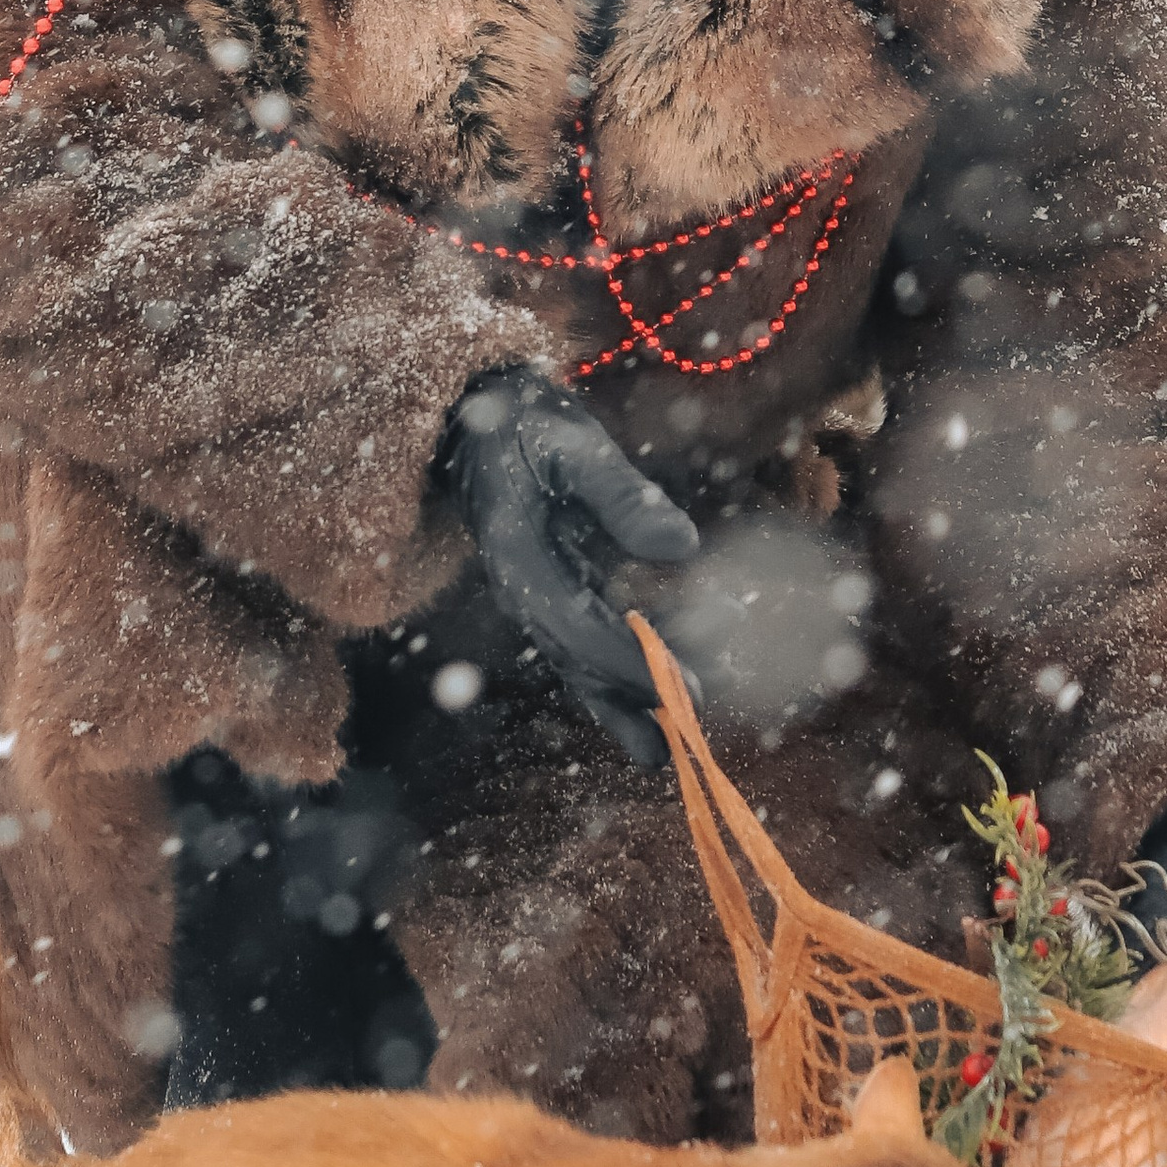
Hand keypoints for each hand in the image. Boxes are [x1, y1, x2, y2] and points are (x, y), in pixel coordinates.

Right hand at [445, 371, 700, 766]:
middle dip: (638, 696)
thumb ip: (624, 497)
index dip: (631, 664)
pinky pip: (585, 648)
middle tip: (694, 730)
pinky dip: (621, 676)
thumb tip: (682, 547)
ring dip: (629, 701)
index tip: (683, 690)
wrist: (472, 420)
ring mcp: (534, 597)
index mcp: (519, 558)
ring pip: (582, 666)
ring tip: (676, 747)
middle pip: (580, 662)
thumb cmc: (526, 425)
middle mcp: (522, 591)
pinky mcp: (551, 594)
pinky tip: (657, 707)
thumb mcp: (574, 445)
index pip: (577, 628)